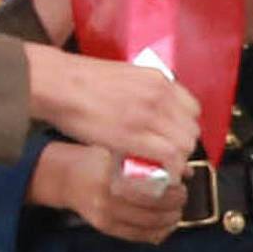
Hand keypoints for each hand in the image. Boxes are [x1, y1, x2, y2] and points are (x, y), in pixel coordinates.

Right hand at [24, 49, 199, 179]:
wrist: (60, 84)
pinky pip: (170, 156)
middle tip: (165, 156)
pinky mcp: (136, 135)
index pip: (192, 109)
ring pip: (185, 144)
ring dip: (177, 159)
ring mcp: (150, 115)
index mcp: (158, 79)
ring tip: (160, 167)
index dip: (183, 127)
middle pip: (191, 129)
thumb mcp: (125, 77)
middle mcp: (160, 95)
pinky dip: (170, 169)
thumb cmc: (82, 80)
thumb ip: (144, 91)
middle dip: (181, 146)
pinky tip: (159, 174)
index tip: (171, 136)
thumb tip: (152, 109)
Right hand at [32, 144, 186, 244]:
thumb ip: (150, 160)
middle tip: (182, 196)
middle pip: (154, 210)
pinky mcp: (106, 228)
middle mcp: (109, 199)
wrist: (65, 178)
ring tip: (176, 210)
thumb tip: (185, 170)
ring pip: (149, 226)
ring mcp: (107, 216)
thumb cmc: (94, 160)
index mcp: (114, 176)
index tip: (181, 184)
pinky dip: (157, 233)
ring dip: (170, 220)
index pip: (153, 190)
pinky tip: (166, 225)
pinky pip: (138, 236)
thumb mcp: (120, 151)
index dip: (173, 190)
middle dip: (175, 205)